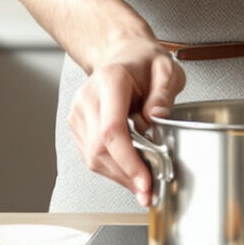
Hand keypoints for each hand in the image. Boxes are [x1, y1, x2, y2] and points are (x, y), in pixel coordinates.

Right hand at [69, 37, 185, 204]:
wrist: (123, 55)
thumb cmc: (144, 62)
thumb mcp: (166, 68)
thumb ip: (164, 93)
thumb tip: (158, 118)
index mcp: (110, 80)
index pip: (112, 129)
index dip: (128, 160)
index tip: (145, 180)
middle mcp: (88, 97)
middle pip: (100, 148)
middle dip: (126, 175)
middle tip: (149, 190)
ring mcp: (79, 113)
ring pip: (93, 157)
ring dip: (119, 176)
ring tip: (142, 183)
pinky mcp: (78, 126)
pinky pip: (91, 156)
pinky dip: (112, 170)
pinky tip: (129, 171)